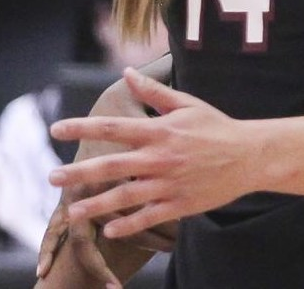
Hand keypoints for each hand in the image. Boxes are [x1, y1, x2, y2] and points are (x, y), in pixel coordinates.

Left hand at [50, 70, 261, 240]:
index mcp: (161, 130)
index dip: (82, 127)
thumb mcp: (187, 104)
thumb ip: (154, 92)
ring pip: (125, 196)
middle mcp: (161, 157)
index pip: (114, 127)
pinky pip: (149, 217)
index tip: (55, 129)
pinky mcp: (181, 203)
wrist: (251, 155)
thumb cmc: (217, 127)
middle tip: (52, 177)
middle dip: (79, 172)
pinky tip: (109, 230)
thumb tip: (126, 72)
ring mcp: (170, 182)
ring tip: (71, 212)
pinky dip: (128, 225)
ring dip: (96, 204)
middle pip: (112, 165)